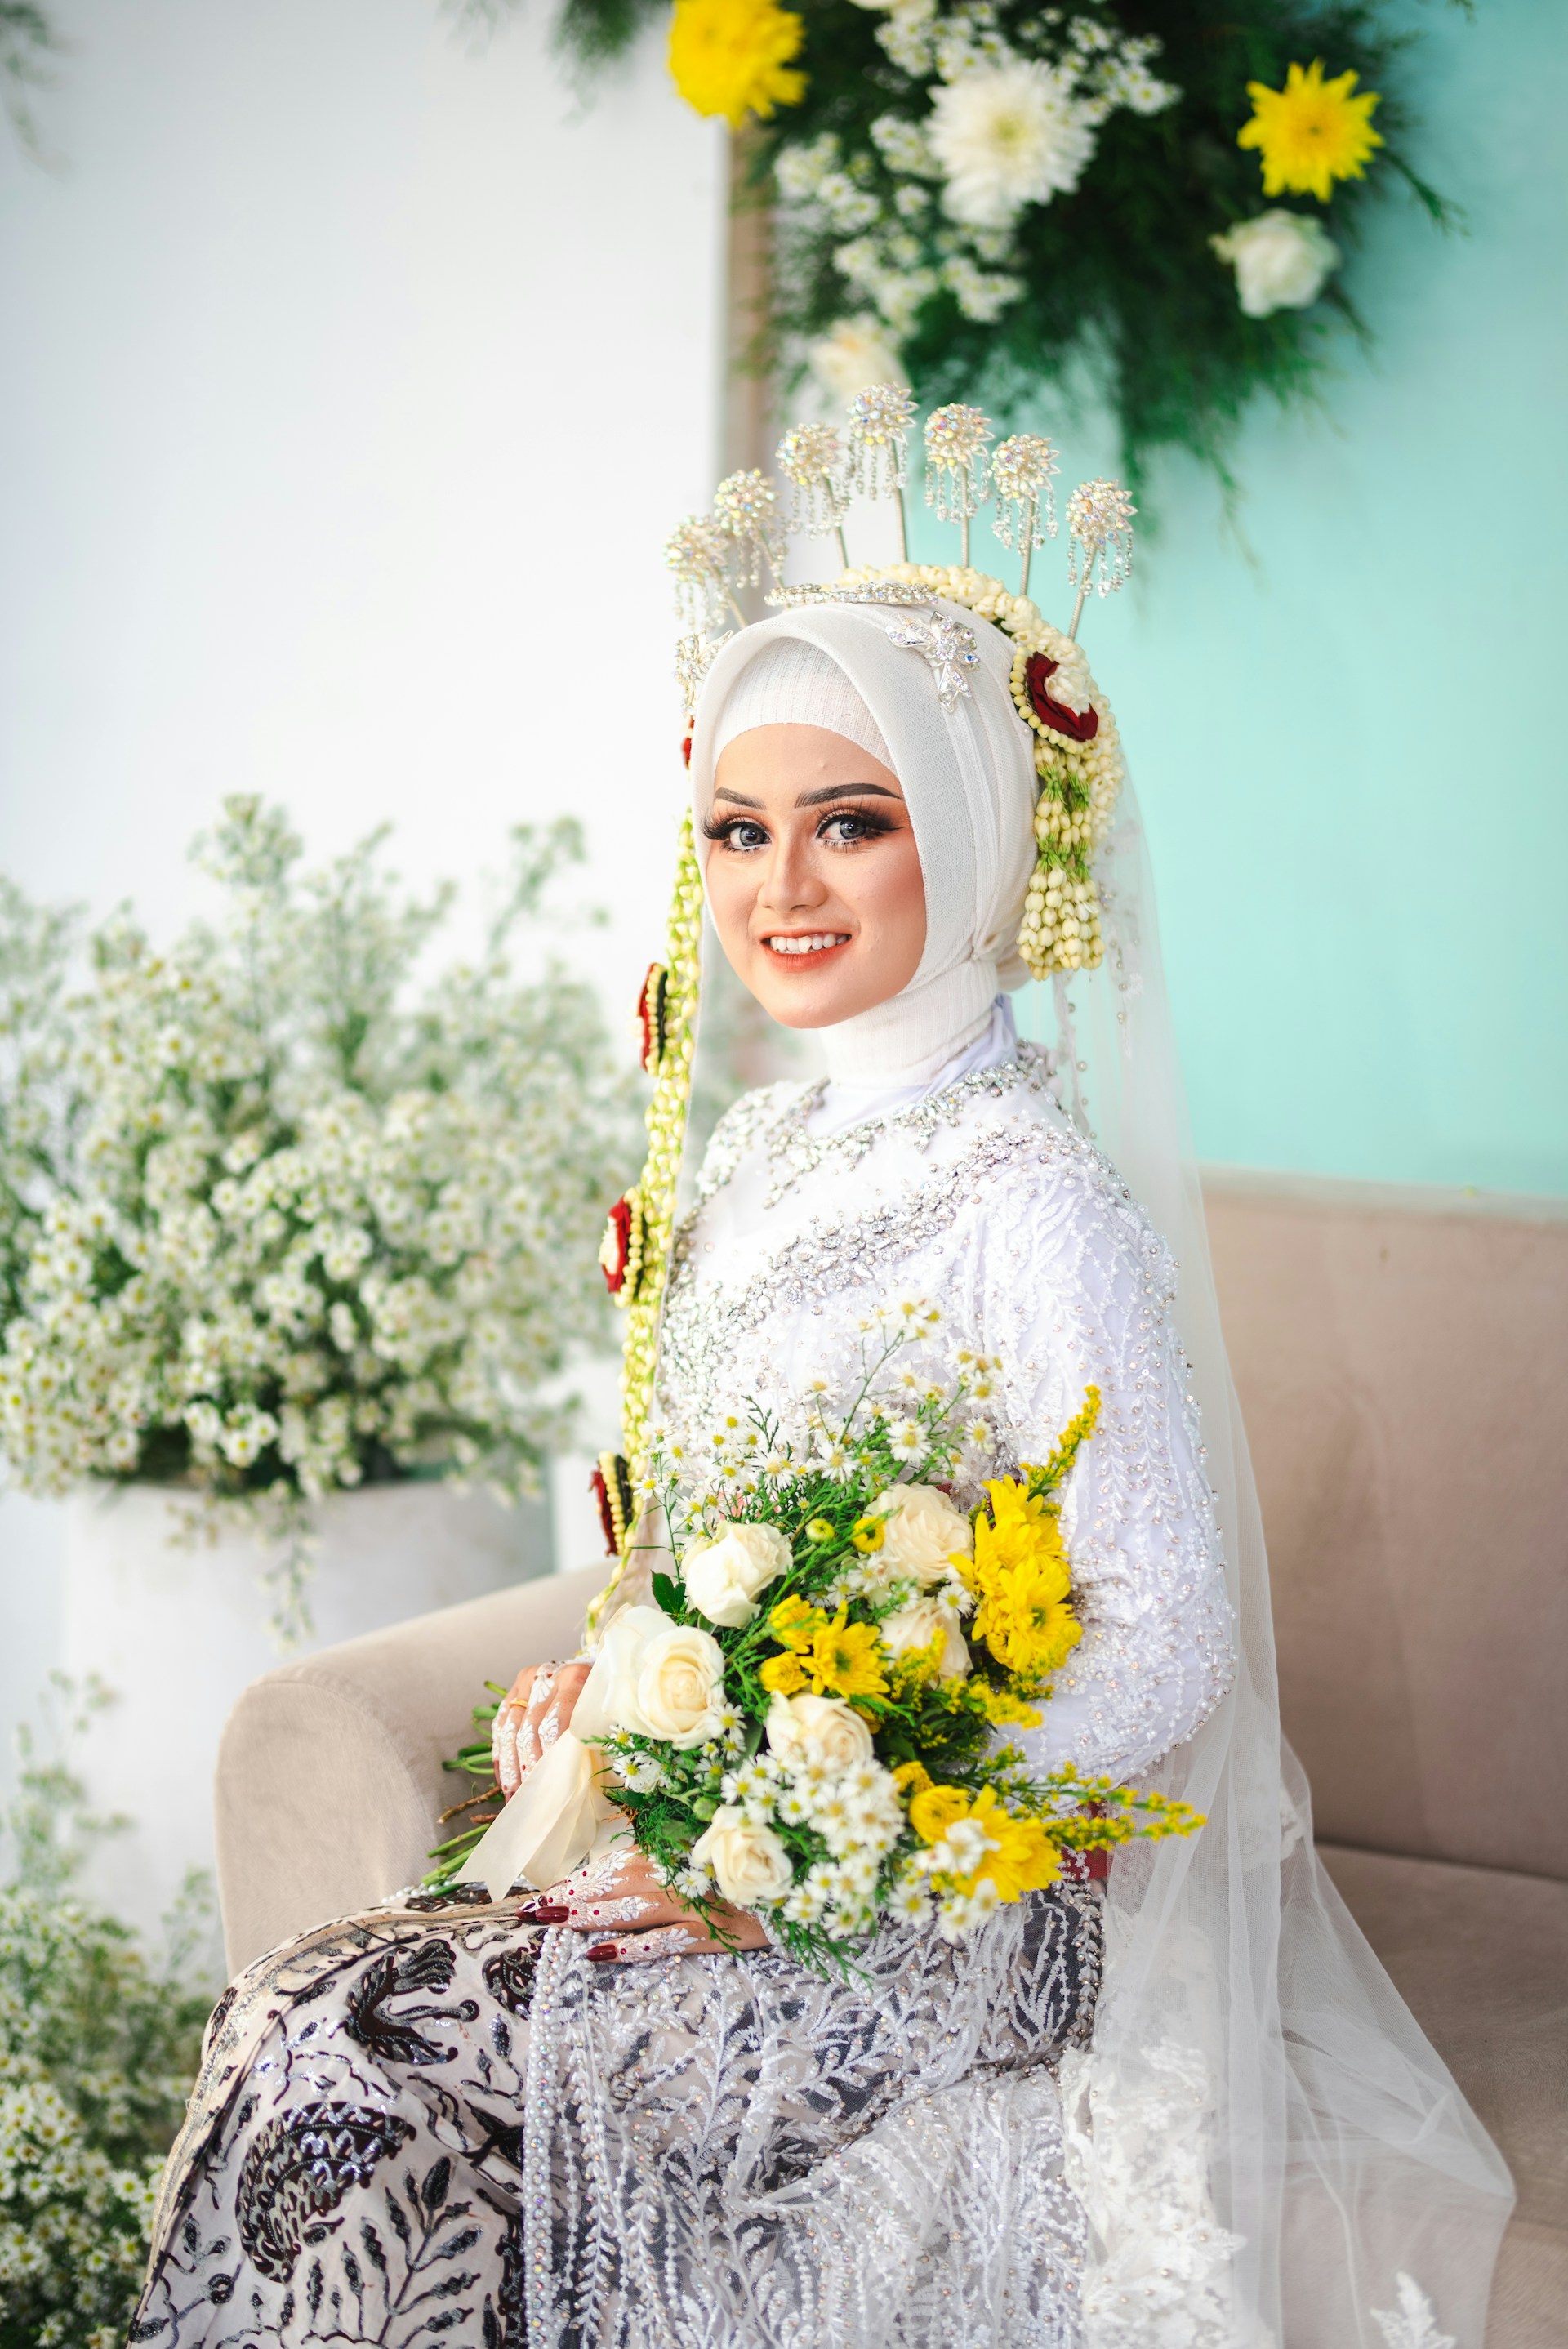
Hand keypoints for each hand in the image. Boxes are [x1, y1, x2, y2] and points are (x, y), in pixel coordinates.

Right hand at [491, 1660, 592, 1796]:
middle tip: (530, 1795)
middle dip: (528, 1766)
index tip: (549, 1784)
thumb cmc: (605, 1699)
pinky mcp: (515, 1688)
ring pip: (510, 1728)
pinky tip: (504, 1776)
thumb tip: (581, 1778)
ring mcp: (528, 1680)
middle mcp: (548, 1675)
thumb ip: (597, 1737)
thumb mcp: (608, 1714)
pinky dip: (501, 1753)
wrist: (600, 1669)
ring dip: (511, 1765)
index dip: (549, 1756)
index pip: (554, 1723)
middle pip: (529, 1728)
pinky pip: (501, 1724)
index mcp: (576, 1678)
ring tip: (513, 1794)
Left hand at [521, 1844, 770, 1964]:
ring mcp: (691, 1905)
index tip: (539, 1895)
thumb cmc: (740, 1867)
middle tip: (530, 1913)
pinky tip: (600, 1955)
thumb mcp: (697, 1854)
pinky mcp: (709, 1933)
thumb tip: (614, 1872)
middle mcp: (675, 1874)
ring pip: (628, 1911)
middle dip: (567, 1900)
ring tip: (553, 1927)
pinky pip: (661, 1941)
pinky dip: (629, 1948)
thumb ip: (659, 1857)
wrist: (796, 1881)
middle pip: (610, 1888)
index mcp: (669, 1852)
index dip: (573, 1883)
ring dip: (587, 1918)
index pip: (609, 1869)